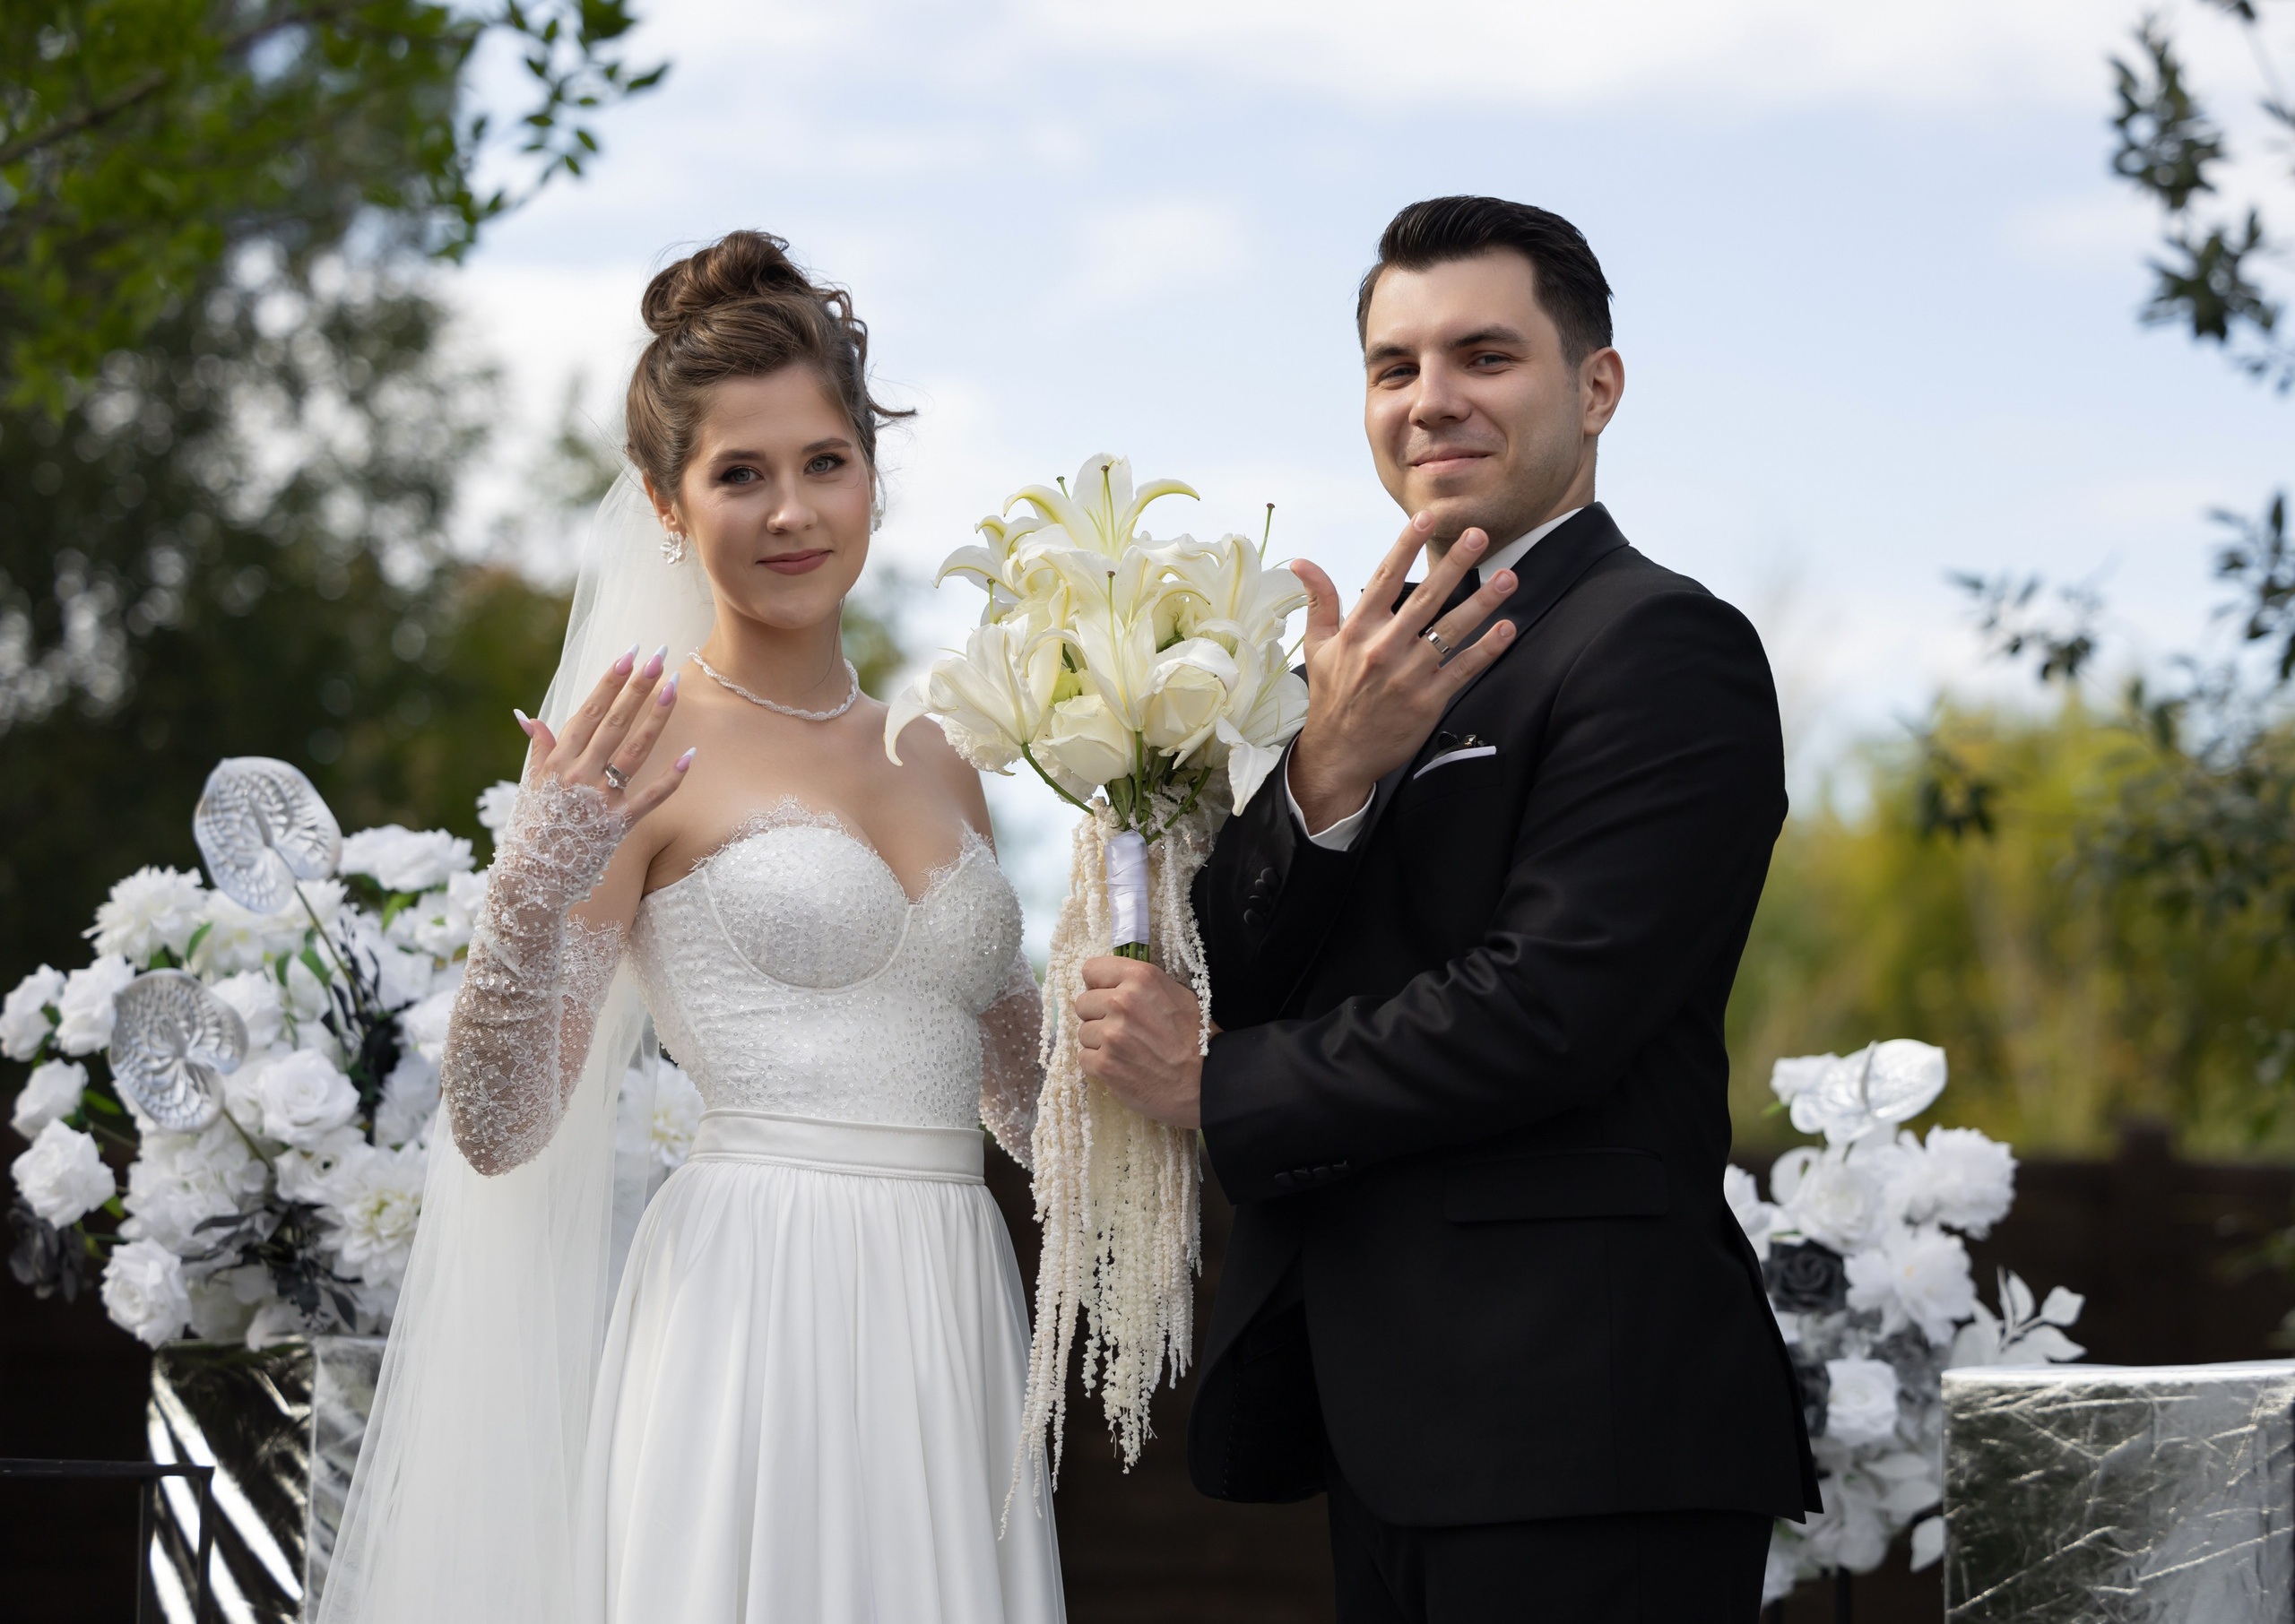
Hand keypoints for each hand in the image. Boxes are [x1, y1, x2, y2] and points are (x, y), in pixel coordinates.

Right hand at [514, 643, 692, 822]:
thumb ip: (537, 748)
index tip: (629, 655)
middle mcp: (579, 773)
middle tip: (659, 656)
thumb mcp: (531, 783)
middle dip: (638, 687)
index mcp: (558, 759)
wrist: (533, 876)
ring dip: (656, 717)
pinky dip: (671, 777)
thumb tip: (528, 716)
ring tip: (675, 688)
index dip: (610, 682)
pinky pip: (650, 797)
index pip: (589, 711)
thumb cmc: (533, 826)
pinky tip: (691, 754)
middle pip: (615, 722)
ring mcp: (600, 799)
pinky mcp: (618, 824)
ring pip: (635, 750)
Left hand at [1075, 957, 1217, 1129]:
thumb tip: (1112, 984)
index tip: (1108, 996)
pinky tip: (1122, 1066)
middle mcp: (1122, 1001)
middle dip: (1098, 1015)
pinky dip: (1099, 1065)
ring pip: (1083, 1032)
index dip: (1099, 985)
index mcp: (1140, 978)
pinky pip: (1084, 1058)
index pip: (1091, 969)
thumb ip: (1141, 985)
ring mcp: (1111, 1034)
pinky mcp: (1105, 1065)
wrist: (1207, 1082)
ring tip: (1126, 1051)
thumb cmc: (1196, 1038)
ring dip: (1099, 1042)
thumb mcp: (1177, 994)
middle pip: (1083, 1002)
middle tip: (1122, 1029)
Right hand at [1285, 512, 1520, 830]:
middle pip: (1425, 598)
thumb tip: (1302, 562)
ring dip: (1482, 603)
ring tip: (1508, 578)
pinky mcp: (1428, 700)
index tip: (1427, 517)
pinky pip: (1462, 669)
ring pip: (1450, 631)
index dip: (1406, 546)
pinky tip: (1507, 628)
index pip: (1384, 578)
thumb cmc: (1331, 695)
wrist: (1339, 754)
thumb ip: (1319, 600)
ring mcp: (1408, 675)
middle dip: (1453, 564)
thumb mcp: (1317, 645)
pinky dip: (1487, 649)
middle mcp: (1383, 648)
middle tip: (1479, 535)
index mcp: (1358, 630)